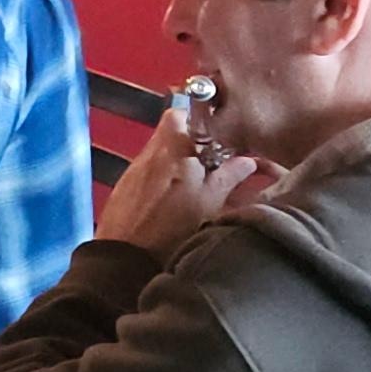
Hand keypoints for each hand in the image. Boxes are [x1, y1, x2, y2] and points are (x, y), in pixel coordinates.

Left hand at [99, 97, 270, 252]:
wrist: (125, 257)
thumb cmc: (171, 229)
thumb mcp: (210, 202)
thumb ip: (228, 176)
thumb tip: (246, 161)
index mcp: (172, 150)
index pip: (180, 114)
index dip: (197, 121)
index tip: (213, 136)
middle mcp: (149, 154)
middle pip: (169, 134)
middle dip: (189, 145)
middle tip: (208, 164)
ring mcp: (133, 170)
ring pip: (159, 154)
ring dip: (176, 163)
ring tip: (193, 186)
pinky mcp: (124, 187)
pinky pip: (146, 172)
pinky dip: (161, 179)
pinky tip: (171, 200)